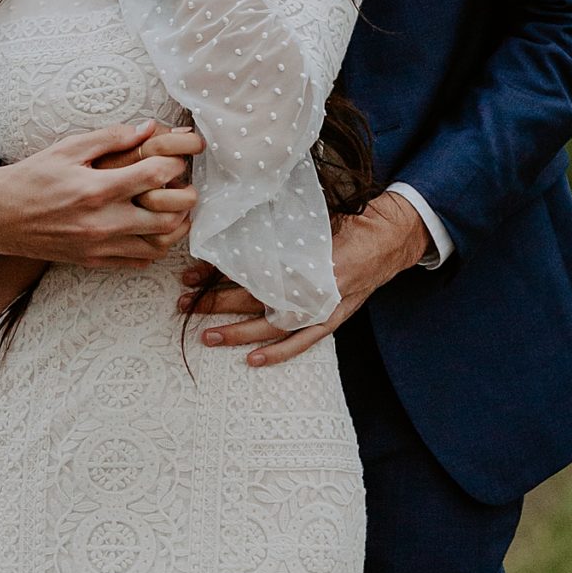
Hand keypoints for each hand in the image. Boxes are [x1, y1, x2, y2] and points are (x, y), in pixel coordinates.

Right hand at [0, 120, 203, 265]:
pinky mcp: (94, 261)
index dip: (173, 165)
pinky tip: (150, 229)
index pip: (154, 177)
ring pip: (158, 246)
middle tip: (184, 186)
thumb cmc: (33, 177)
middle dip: (185, 200)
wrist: (0, 216)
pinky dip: (153, 247)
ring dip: (173, 227)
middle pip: (167, 217)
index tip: (174, 159)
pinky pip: (138, 262)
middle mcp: (101, 222)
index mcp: (96, 189)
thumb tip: (148, 128)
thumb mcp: (68, 148)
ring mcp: (99, 246)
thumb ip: (110, 138)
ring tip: (173, 209)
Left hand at [177, 190, 430, 365]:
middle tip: (184, 301)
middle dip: (215, 300)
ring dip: (236, 331)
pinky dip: (277, 353)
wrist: (387, 237)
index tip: (192, 273)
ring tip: (205, 336)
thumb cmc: (346, 218)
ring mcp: (321, 307)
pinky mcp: (330, 318)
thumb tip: (232, 221)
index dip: (217, 273)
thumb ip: (275, 221)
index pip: (249, 269)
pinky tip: (251, 360)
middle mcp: (309, 285)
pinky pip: (301, 342)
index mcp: (300, 255)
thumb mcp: (308, 212)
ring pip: (270, 326)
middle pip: (253, 298)